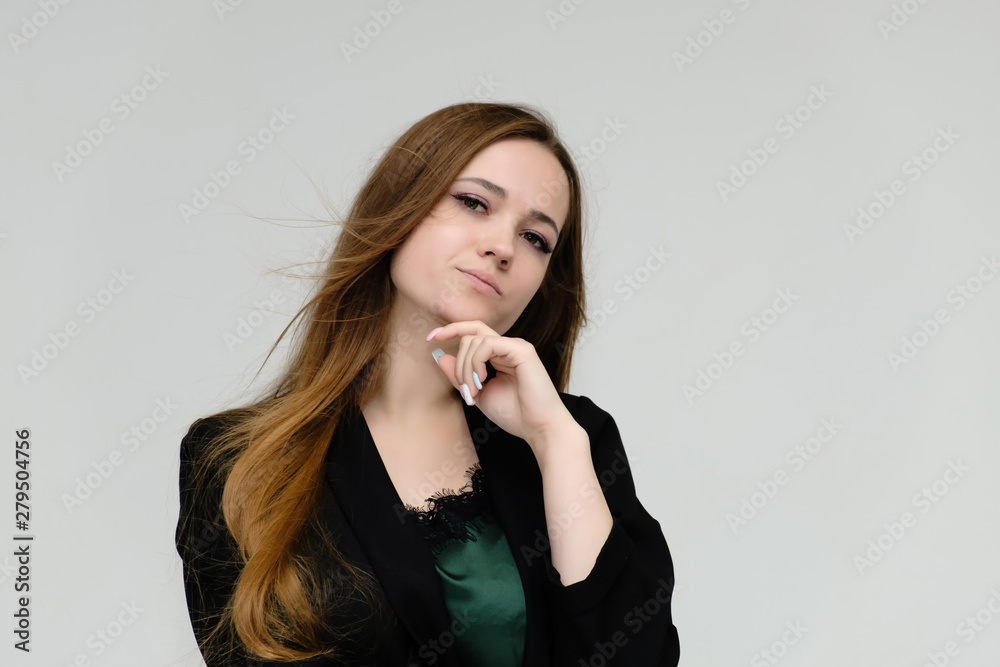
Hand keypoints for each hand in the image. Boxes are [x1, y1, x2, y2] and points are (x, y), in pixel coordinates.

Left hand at [426, 320, 578, 457]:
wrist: (539, 428)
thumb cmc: (515, 415)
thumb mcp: (477, 394)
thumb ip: (459, 375)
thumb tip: (439, 355)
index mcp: (499, 355)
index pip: (472, 332)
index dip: (451, 330)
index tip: (430, 338)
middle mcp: (508, 347)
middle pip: (470, 335)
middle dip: (458, 363)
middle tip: (465, 391)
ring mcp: (515, 346)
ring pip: (475, 340)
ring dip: (465, 368)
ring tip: (474, 392)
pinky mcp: (521, 350)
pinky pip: (487, 344)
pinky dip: (476, 363)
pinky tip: (482, 381)